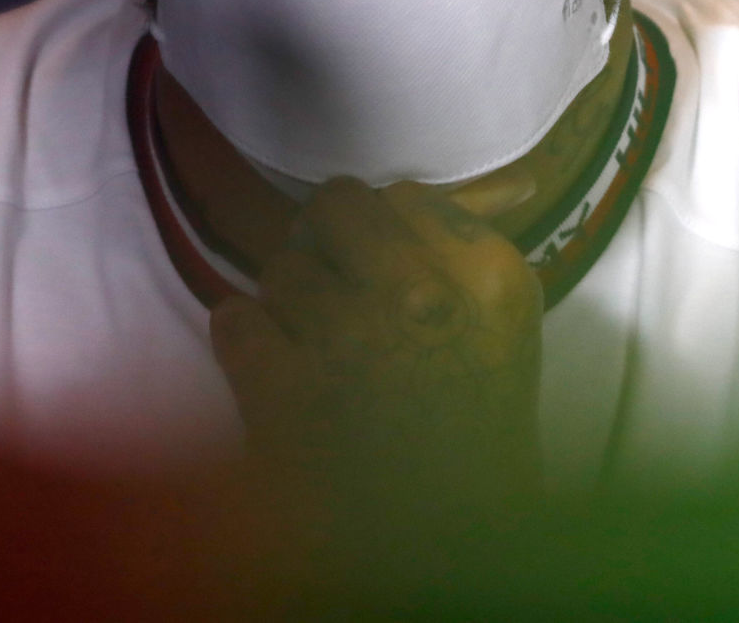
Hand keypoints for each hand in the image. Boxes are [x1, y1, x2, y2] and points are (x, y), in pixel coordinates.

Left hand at [208, 176, 543, 527]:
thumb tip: (470, 188)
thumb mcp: (504, 335)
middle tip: (334, 288)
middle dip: (326, 243)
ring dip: (288, 303)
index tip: (381, 268)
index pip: (407, 196)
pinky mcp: (283, 390)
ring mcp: (347, 337)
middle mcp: (420, 292)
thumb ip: (467, 257)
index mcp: (488, 276)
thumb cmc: (477, 440)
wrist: (445, 550)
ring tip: (314, 349)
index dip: (382, 229)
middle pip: (337, 209)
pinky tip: (274, 373)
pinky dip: (245, 344)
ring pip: (281, 267)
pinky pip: (234, 319)